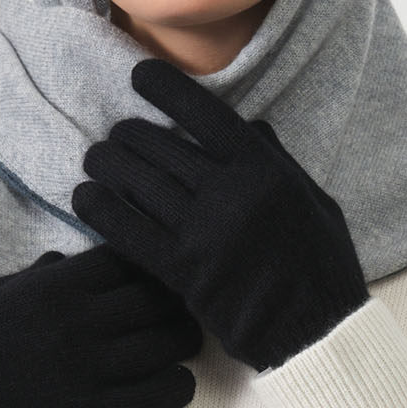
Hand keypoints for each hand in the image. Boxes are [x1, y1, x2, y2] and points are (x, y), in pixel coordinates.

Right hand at [0, 243, 202, 407]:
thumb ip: (32, 277)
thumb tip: (63, 259)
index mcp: (52, 285)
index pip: (127, 257)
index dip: (147, 261)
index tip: (151, 270)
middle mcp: (77, 321)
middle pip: (158, 296)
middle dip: (175, 297)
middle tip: (179, 305)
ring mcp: (86, 369)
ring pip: (168, 343)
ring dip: (183, 340)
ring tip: (181, 342)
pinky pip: (156, 397)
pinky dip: (176, 387)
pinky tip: (172, 383)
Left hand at [70, 58, 369, 372]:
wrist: (317, 332)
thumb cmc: (322, 267)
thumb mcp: (314, 200)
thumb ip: (278, 161)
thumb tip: (249, 126)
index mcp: (264, 169)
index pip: (205, 114)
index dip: (167, 89)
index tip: (140, 75)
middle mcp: (231, 193)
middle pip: (163, 148)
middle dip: (130, 135)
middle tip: (115, 134)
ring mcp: (204, 232)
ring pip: (140, 184)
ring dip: (109, 166)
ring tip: (94, 159)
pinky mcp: (183, 272)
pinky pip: (130, 232)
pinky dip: (102, 210)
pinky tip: (84, 196)